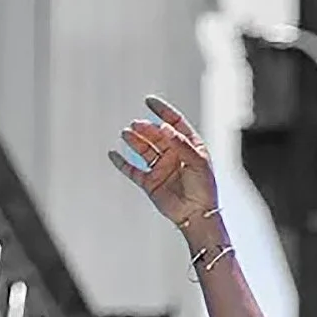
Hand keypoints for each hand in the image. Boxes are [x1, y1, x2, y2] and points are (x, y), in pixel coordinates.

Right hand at [108, 95, 218, 229]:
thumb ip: (181, 143)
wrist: (197, 215)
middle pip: (156, 135)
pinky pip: (132, 170)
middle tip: (137, 125)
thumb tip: (164, 127)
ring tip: (126, 133)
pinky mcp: (150, 182)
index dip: (162, 111)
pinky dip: (122, 163)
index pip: (174, 122)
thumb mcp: (198, 162)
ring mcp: (161, 168)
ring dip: (135, 140)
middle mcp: (173, 155)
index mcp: (188, 146)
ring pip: (144, 149)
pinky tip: (113, 154)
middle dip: (146, 128)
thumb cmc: (204, 189)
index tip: (149, 101)